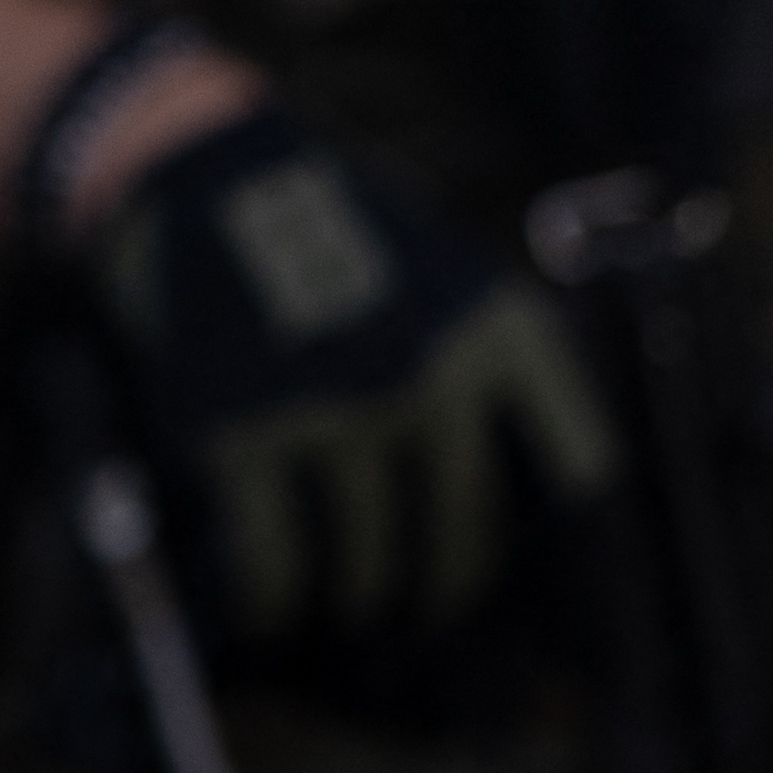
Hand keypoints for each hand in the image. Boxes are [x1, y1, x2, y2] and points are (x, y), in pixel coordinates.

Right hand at [81, 104, 618, 644]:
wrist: (196, 164)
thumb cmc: (325, 218)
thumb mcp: (439, 267)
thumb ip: (479, 361)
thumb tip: (501, 488)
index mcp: (499, 331)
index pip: (576, 469)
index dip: (566, 538)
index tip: (542, 567)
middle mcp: (432, 378)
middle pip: (465, 529)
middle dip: (445, 583)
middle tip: (429, 606)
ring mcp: (338, 411)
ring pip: (369, 556)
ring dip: (361, 595)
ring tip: (351, 605)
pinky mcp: (244, 435)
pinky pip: (275, 556)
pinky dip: (275, 596)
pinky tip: (272, 608)